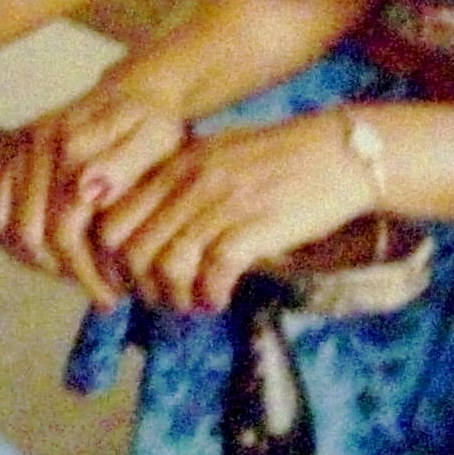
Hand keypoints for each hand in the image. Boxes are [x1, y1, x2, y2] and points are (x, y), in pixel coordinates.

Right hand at [0, 76, 190, 302]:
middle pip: (26, 235)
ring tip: (64, 265)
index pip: (62, 231)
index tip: (110, 294)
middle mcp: (36, 140)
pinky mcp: (0, 145)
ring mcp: (15, 143)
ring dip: (27, 254)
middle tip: (92, 283)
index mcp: (72, 145)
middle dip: (60, 269)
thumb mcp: (157, 140)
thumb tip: (85, 190)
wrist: (136, 93)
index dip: (84, 271)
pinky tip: (17, 236)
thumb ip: (125, 163)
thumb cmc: (151, 126)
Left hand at [92, 112, 381, 314]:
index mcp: (176, 164)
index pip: (113, 220)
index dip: (115, 262)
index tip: (136, 280)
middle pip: (132, 250)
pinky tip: (219, 299)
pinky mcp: (253, 226)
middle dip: (142, 287)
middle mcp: (190, 181)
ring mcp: (221, 203)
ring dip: (175, 297)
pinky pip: (212, 273)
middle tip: (165, 299)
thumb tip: (152, 231)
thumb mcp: (219, 157)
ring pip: (167, 266)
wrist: (340, 151)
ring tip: (193, 302)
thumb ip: (181, 185)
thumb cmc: (282, 159)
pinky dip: (209, 295)